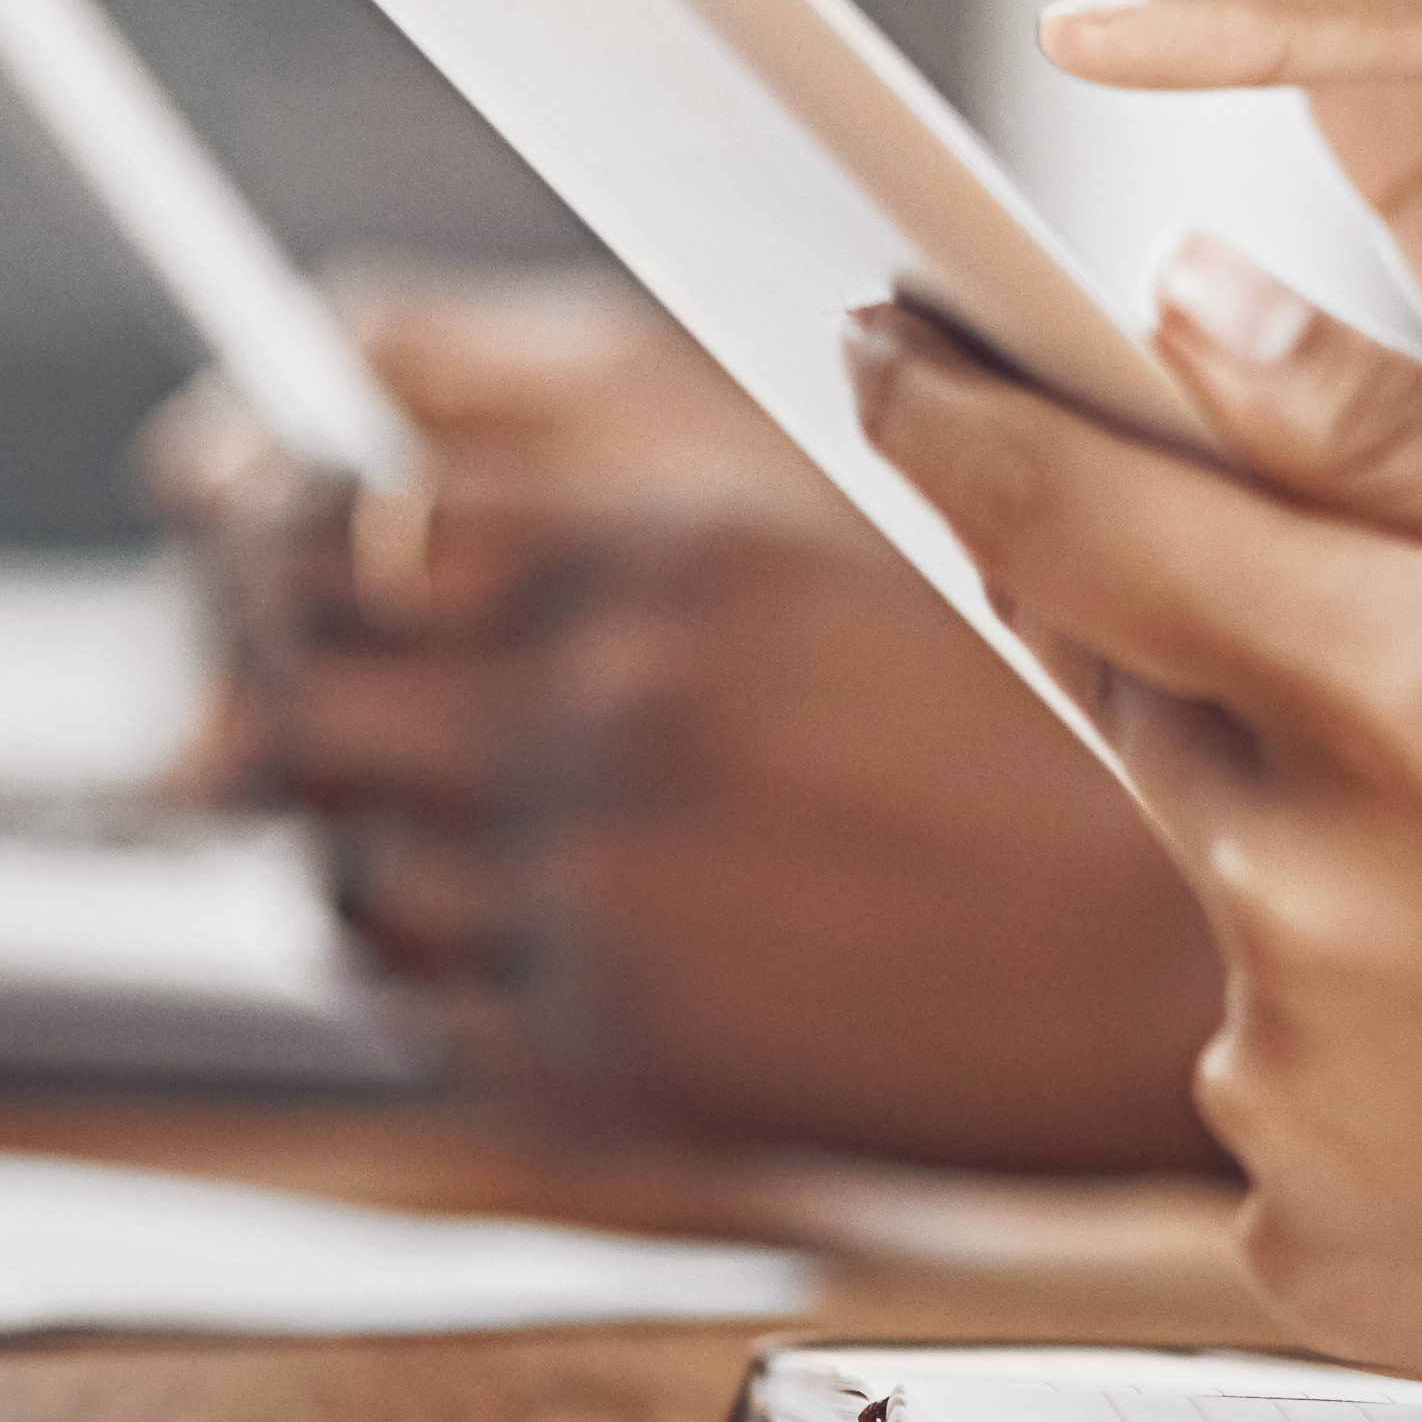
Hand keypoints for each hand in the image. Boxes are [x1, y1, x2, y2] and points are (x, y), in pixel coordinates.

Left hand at [147, 278, 1223, 1172]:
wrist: (1177, 946)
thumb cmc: (1038, 687)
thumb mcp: (833, 456)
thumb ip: (560, 388)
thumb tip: (327, 345)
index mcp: (658, 559)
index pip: (311, 521)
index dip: (247, 513)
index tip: (245, 503)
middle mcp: (601, 735)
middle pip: (277, 701)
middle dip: (263, 672)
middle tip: (316, 655)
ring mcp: (594, 920)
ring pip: (333, 871)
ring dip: (363, 824)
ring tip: (475, 790)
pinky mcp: (612, 1076)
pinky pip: (423, 1010)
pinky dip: (451, 953)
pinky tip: (563, 899)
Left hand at [855, 238, 1421, 1421]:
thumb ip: (1418, 447)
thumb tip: (1182, 306)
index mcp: (1402, 697)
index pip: (1059, 513)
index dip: (949, 409)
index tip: (889, 343)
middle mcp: (1299, 904)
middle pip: (1142, 702)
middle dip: (1237, 652)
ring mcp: (1288, 1102)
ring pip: (1233, 900)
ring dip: (1338, 862)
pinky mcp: (1307, 1255)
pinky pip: (1282, 1091)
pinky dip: (1378, 1045)